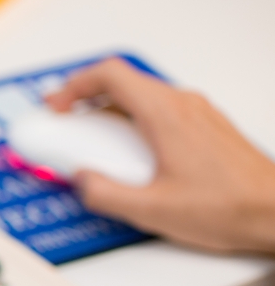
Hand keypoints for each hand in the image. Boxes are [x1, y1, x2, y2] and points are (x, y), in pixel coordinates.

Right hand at [46, 57, 274, 253]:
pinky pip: (159, 111)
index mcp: (165, 114)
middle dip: (85, 100)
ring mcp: (197, 114)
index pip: (110, 75)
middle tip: (65, 123)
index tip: (55, 107)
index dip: (73, 86)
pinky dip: (132, 123)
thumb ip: (105, 194)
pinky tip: (128, 154)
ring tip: (92, 142)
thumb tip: (81, 180)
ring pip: (141, 96)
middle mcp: (183, 105)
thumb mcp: (151, 210)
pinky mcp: (205, 127)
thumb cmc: (229, 206)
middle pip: (123, 82)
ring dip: (109, 112)